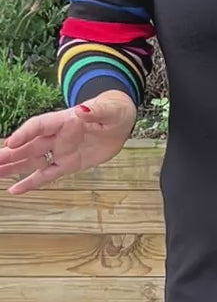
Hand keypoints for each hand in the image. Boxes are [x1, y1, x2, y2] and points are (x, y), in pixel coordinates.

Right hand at [0, 91, 136, 194]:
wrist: (120, 121)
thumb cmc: (113, 110)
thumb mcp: (110, 110)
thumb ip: (96, 112)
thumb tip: (82, 110)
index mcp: (64, 120)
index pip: (39, 126)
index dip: (24, 134)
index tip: (10, 143)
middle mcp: (57, 136)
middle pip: (28, 146)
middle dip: (10, 154)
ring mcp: (60, 151)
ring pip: (31, 161)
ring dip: (12, 167)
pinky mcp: (68, 164)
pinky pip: (47, 175)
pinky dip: (31, 183)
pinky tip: (14, 190)